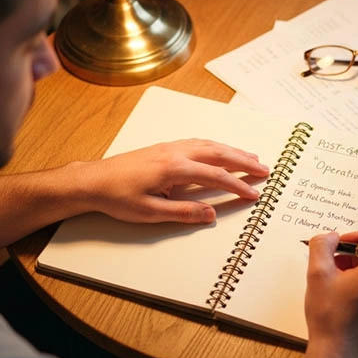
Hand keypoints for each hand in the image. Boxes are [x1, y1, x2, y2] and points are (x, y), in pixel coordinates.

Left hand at [74, 139, 268, 223]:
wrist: (93, 180)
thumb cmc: (117, 197)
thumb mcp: (150, 212)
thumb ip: (183, 212)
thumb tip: (210, 214)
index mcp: (174, 168)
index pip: (215, 175)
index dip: (238, 185)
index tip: (254, 193)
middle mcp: (175, 153)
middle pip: (218, 153)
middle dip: (243, 161)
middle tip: (264, 170)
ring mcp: (169, 147)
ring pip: (208, 145)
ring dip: (231, 150)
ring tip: (250, 158)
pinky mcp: (163, 148)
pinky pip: (197, 143)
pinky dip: (215, 146)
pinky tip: (220, 150)